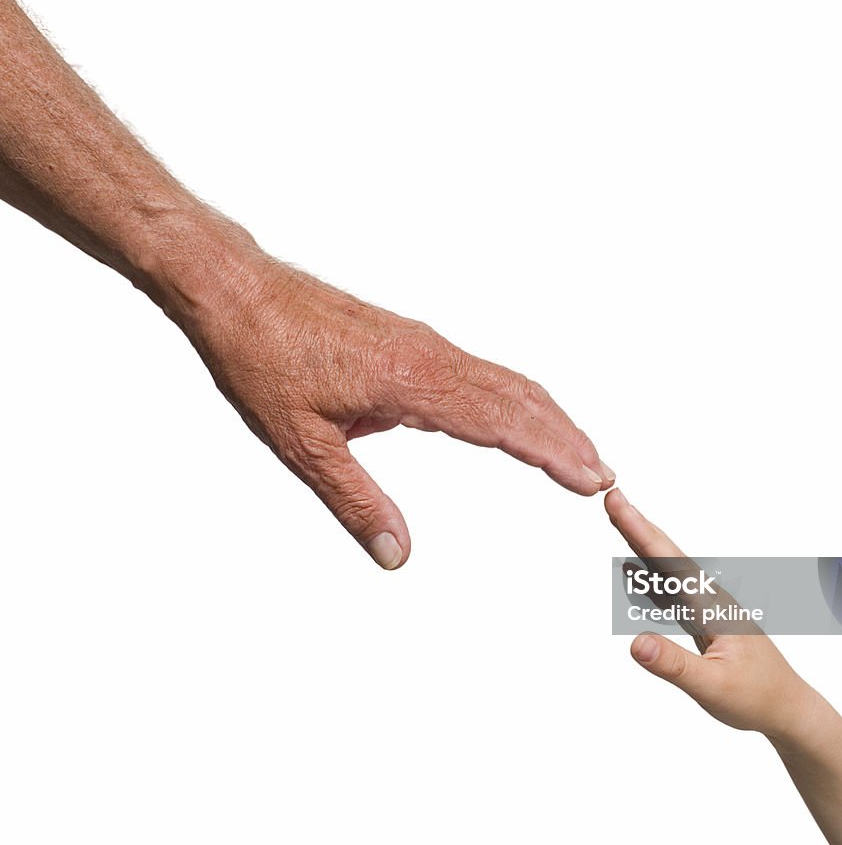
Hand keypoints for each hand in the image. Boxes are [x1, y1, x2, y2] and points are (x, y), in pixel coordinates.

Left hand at [173, 240, 613, 568]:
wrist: (234, 289)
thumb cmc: (261, 356)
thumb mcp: (302, 444)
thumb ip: (354, 502)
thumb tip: (396, 555)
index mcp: (411, 382)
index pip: (501, 421)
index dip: (552, 452)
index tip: (591, 479)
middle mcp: (430, 357)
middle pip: (519, 398)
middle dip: (565, 437)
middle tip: (603, 474)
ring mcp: (423, 344)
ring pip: (505, 381)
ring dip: (546, 416)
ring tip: (577, 449)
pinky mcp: (411, 342)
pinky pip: (480, 372)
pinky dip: (514, 399)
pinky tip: (517, 417)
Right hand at [605, 488, 819, 741]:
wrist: (789, 710)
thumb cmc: (756, 699)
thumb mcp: (711, 687)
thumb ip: (673, 665)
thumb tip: (635, 642)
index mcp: (713, 607)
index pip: (668, 564)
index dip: (639, 532)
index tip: (618, 504)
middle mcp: (711, 600)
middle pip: (667, 557)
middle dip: (638, 527)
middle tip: (612, 499)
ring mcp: (709, 609)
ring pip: (668, 571)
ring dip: (643, 546)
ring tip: (620, 522)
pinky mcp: (705, 621)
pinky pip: (671, 592)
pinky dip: (649, 576)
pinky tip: (634, 571)